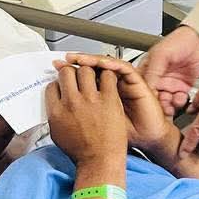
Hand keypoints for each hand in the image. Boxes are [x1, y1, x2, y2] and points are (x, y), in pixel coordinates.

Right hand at [44, 60, 129, 165]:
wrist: (100, 161)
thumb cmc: (81, 152)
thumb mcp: (57, 134)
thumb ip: (54, 115)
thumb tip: (54, 104)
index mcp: (57, 111)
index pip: (52, 85)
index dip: (58, 82)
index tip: (63, 84)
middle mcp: (72, 102)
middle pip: (67, 72)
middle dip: (71, 72)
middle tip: (77, 76)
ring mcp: (90, 99)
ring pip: (85, 70)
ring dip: (89, 71)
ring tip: (92, 77)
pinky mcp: (108, 99)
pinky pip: (107, 76)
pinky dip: (107, 74)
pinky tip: (107, 80)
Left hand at [63, 53, 180, 159]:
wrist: (142, 141)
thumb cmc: (116, 138)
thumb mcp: (91, 123)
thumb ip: (77, 110)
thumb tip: (57, 104)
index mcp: (100, 93)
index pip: (84, 74)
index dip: (70, 69)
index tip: (56, 67)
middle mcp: (112, 84)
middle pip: (92, 65)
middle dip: (77, 62)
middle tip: (64, 60)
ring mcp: (124, 81)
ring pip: (105, 62)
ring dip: (91, 59)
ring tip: (77, 58)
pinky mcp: (137, 81)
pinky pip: (123, 67)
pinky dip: (111, 63)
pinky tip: (100, 63)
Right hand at [139, 27, 198, 117]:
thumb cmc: (179, 41)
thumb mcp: (161, 54)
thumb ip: (152, 71)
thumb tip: (146, 88)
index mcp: (147, 71)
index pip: (140, 88)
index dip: (144, 97)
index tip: (148, 104)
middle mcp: (157, 80)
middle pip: (153, 99)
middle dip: (157, 106)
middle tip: (162, 108)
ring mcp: (170, 85)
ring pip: (165, 103)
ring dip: (168, 106)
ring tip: (172, 103)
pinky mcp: (182, 89)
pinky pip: (178, 101)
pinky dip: (179, 102)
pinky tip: (181, 98)